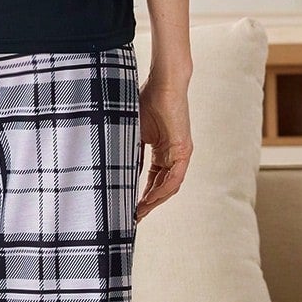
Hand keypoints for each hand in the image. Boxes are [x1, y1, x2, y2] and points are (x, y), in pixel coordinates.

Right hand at [136, 75, 192, 222]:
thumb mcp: (133, 133)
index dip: (142, 197)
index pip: (153, 181)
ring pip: (169, 187)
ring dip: (154, 202)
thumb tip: (117, 173)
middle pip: (162, 188)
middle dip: (147, 205)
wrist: (162, 83)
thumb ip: (130, 153)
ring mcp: (180, 154)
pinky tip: (149, 200)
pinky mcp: (184, 150)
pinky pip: (174, 178)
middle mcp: (174, 156)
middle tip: (132, 218)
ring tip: (139, 214)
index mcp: (163, 152)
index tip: (129, 209)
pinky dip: (162, 190)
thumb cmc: (146, 101)